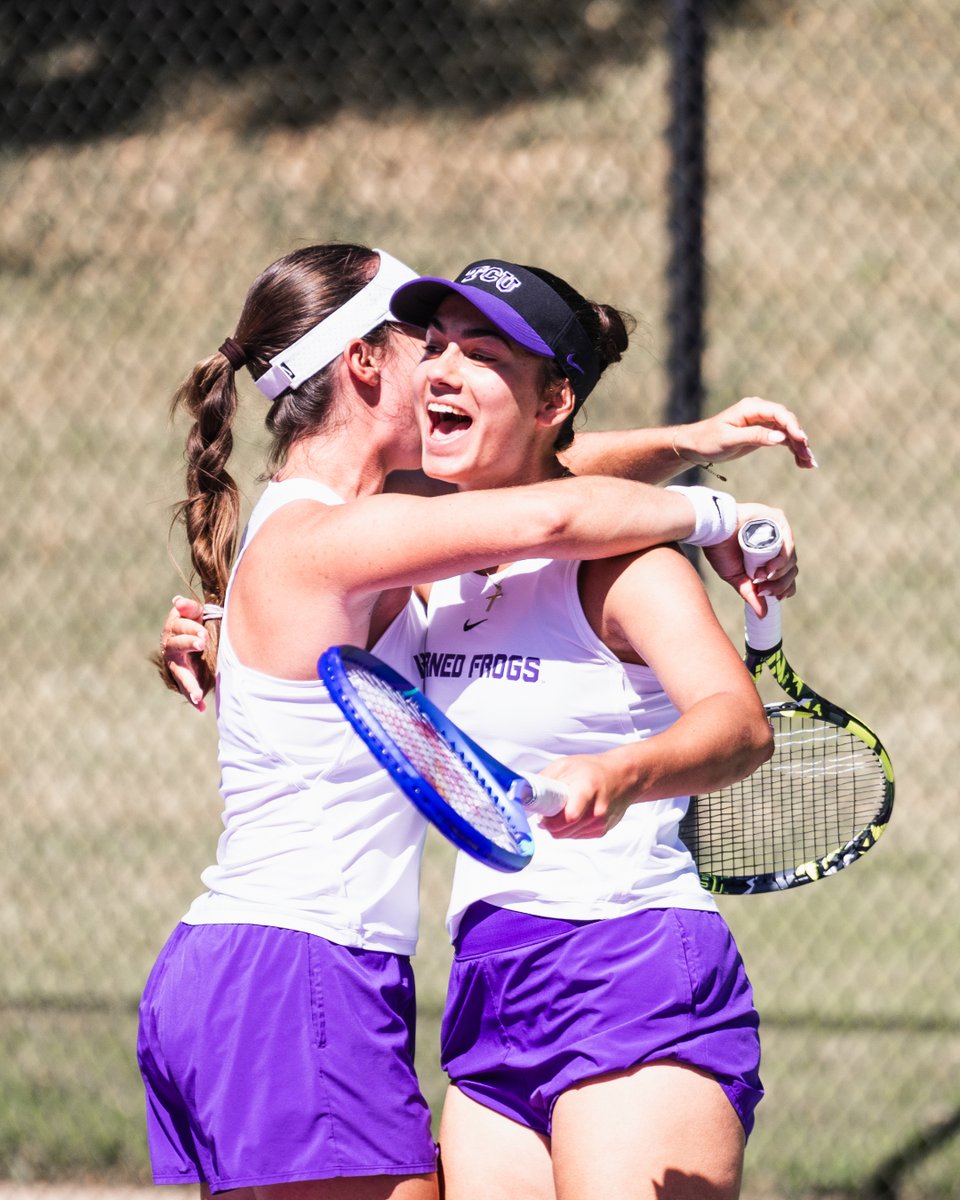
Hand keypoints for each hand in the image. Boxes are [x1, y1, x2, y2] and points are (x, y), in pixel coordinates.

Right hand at [156, 595, 210, 711]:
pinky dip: (193, 698)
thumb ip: (189, 608)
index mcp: (174, 629)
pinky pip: (187, 689)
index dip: (190, 629)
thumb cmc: (196, 623)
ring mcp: (177, 665)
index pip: (179, 626)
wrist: (196, 640)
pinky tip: (201, 707)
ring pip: (180, 674)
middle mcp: (172, 647)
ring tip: (197, 694)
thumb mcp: (194, 613)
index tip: (203, 634)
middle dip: (189, 643)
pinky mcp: (184, 678)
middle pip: (178, 645)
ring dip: (189, 683)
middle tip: (203, 642)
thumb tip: (177, 600)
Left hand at [536, 755, 630, 838]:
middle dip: (548, 823)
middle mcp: (596, 810)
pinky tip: (572, 814)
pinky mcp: (601, 831)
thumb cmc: (593, 769)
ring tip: (561, 808)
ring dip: (557, 827)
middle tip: (546, 810)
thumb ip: (545, 780)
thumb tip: (524, 793)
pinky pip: (575, 836)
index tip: (541, 812)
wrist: (624, 777)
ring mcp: (600, 824)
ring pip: (566, 836)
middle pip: (562, 829)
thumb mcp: (566, 765)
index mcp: (587, 790)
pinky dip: (568, 829)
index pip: (569, 816)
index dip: (549, 818)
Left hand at [674, 397, 817, 470]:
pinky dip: (793, 450)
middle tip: (809, 457)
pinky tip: (802, 463)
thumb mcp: (730, 439)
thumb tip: (780, 438)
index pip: (779, 414)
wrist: (695, 445)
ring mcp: (763, 422)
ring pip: (788, 433)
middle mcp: (760, 412)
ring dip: (800, 447)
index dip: (793, 427)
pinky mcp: (763, 434)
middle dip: (800, 440)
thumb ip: (755, 437)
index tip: (802, 441)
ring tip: (809, 464)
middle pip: (787, 423)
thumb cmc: (708, 440)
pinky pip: (783, 440)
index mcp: (751, 408)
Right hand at [703, 503, 797, 616]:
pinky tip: (770, 567)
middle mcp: (776, 545)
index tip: (776, 597)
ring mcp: (778, 531)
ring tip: (762, 576)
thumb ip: (751, 594)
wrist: (710, 531)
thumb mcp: (737, 578)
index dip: (785, 588)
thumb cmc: (720, 551)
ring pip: (791, 559)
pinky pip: (788, 542)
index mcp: (769, 557)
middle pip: (791, 570)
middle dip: (779, 584)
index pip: (787, 576)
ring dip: (779, 573)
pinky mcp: (777, 519)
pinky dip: (782, 559)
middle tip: (762, 589)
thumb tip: (763, 615)